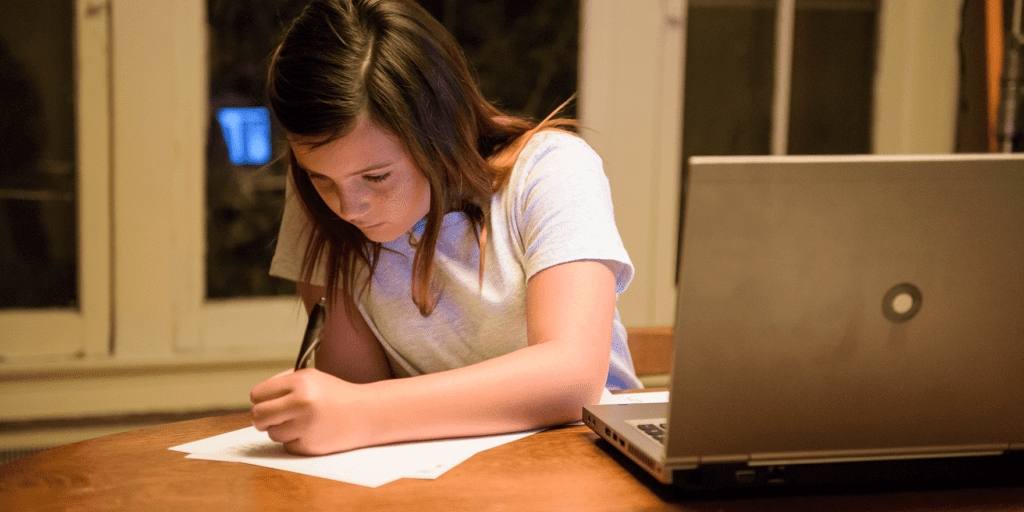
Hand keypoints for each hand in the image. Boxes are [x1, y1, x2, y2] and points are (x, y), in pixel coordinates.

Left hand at [249, 368, 376, 454]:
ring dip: (281, 430)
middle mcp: (301, 402)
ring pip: (271, 433)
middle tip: (272, 417)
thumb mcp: (312, 377)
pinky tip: (311, 432)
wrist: (366, 413)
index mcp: (300, 382)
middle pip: (257, 416)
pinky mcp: (309, 445)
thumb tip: (256, 398)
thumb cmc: (336, 395)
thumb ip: (283, 383)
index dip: (260, 400)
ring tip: (301, 422)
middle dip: (261, 418)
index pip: (258, 395)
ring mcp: (305, 425)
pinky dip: (295, 441)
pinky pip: (286, 446)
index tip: (267, 402)